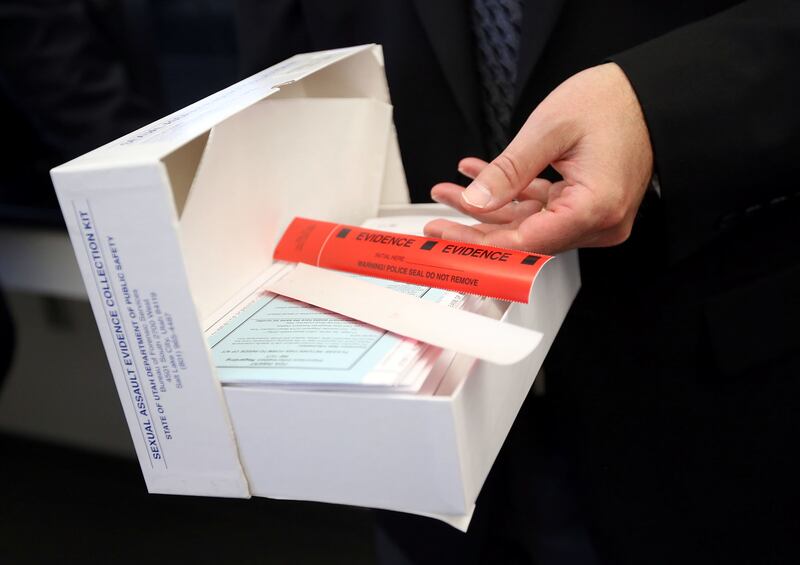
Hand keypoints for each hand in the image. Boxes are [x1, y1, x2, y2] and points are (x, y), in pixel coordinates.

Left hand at [424, 63, 653, 254]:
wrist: (650, 94)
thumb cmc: (614, 103)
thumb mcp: (550, 130)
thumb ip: (509, 171)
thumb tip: (476, 200)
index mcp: (594, 208)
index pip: (526, 242)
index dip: (479, 243)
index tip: (446, 236)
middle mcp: (598, 222)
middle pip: (523, 239)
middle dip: (475, 227)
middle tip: (437, 222)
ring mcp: (593, 217)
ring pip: (527, 223)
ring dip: (488, 208)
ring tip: (451, 191)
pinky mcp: (587, 206)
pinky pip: (540, 207)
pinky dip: (510, 194)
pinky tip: (478, 177)